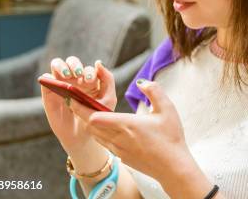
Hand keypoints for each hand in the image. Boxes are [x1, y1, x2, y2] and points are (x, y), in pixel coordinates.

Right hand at [40, 57, 116, 154]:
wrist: (82, 136)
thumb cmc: (97, 117)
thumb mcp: (108, 99)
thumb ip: (107, 79)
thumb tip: (98, 62)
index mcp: (89, 79)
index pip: (88, 68)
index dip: (89, 72)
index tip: (89, 81)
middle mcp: (74, 79)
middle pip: (72, 61)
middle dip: (74, 64)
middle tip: (78, 74)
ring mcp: (60, 84)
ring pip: (57, 64)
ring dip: (61, 66)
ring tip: (67, 76)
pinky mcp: (49, 92)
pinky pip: (45, 78)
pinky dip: (48, 77)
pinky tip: (55, 83)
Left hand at [67, 79, 191, 183]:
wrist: (173, 166)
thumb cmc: (171, 138)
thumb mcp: (167, 109)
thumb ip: (154, 91)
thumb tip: (142, 81)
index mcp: (127, 124)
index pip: (94, 116)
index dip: (82, 106)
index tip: (75, 96)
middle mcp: (118, 138)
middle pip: (89, 125)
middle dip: (80, 112)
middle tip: (74, 99)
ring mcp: (118, 149)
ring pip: (94, 135)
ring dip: (89, 123)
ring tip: (87, 111)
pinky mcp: (121, 156)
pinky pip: (103, 143)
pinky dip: (98, 133)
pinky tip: (104, 126)